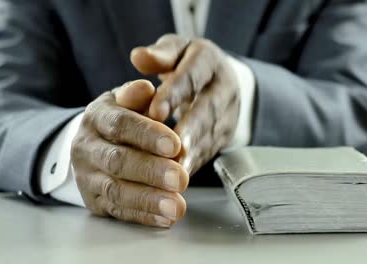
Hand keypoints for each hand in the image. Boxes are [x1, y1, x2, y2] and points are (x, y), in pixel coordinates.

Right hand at [71, 80, 187, 226]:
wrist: (92, 143)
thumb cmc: (120, 119)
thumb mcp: (127, 100)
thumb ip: (137, 95)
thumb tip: (145, 88)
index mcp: (97, 117)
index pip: (120, 125)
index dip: (147, 135)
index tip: (175, 144)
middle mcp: (87, 147)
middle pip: (117, 161)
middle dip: (151, 171)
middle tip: (181, 179)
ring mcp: (88, 177)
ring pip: (116, 190)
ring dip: (149, 200)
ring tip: (177, 206)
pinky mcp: (94, 201)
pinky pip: (118, 211)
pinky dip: (143, 216)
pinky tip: (165, 217)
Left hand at [130, 34, 239, 174]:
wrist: (221, 82)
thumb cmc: (188, 64)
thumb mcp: (176, 50)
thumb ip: (159, 55)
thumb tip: (139, 57)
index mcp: (208, 61)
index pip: (192, 76)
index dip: (175, 94)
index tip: (155, 111)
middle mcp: (223, 89)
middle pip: (207, 110)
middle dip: (190, 130)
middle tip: (173, 148)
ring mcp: (227, 115)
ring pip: (210, 135)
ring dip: (192, 154)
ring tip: (174, 169)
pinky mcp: (223, 137)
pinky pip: (208, 151)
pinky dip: (193, 165)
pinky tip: (179, 178)